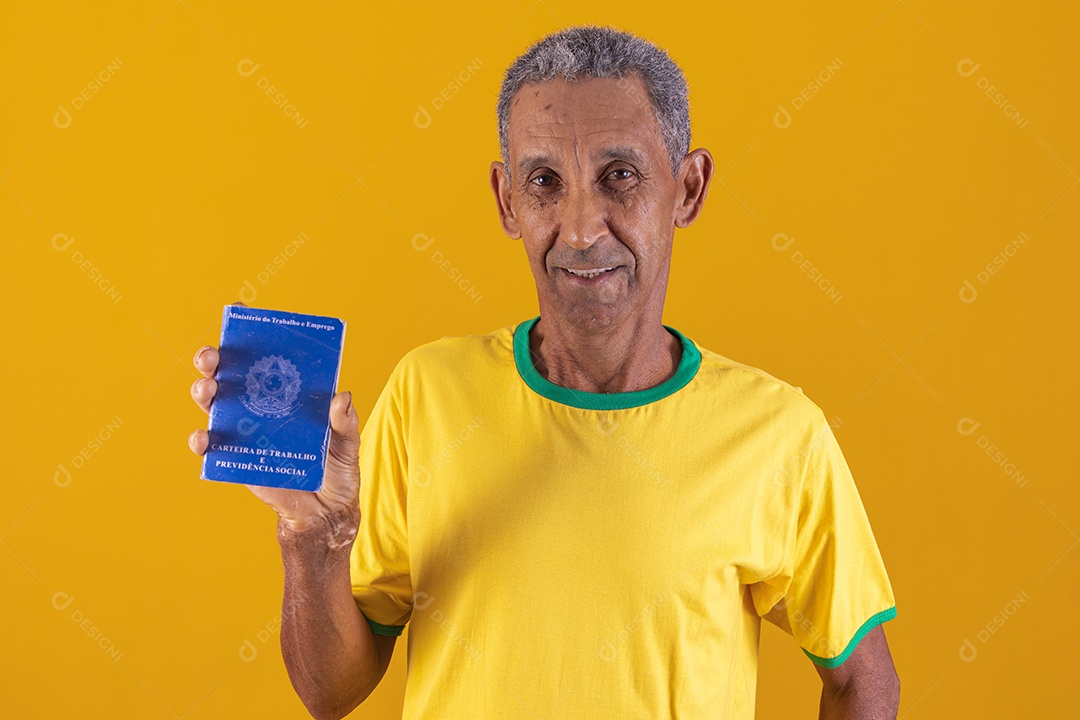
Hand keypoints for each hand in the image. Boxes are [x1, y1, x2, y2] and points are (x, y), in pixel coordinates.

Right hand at [187, 313, 360, 533]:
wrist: (327, 512)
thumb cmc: (338, 470)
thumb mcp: (347, 443)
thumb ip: (344, 422)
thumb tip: (340, 397)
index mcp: (287, 391)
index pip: (266, 355)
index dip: (250, 331)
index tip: (240, 309)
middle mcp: (261, 404)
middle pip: (230, 373)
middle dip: (215, 359)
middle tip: (212, 357)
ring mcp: (245, 429)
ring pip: (214, 403)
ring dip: (204, 392)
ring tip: (206, 390)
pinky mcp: (237, 458)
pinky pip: (212, 446)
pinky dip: (202, 440)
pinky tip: (203, 438)